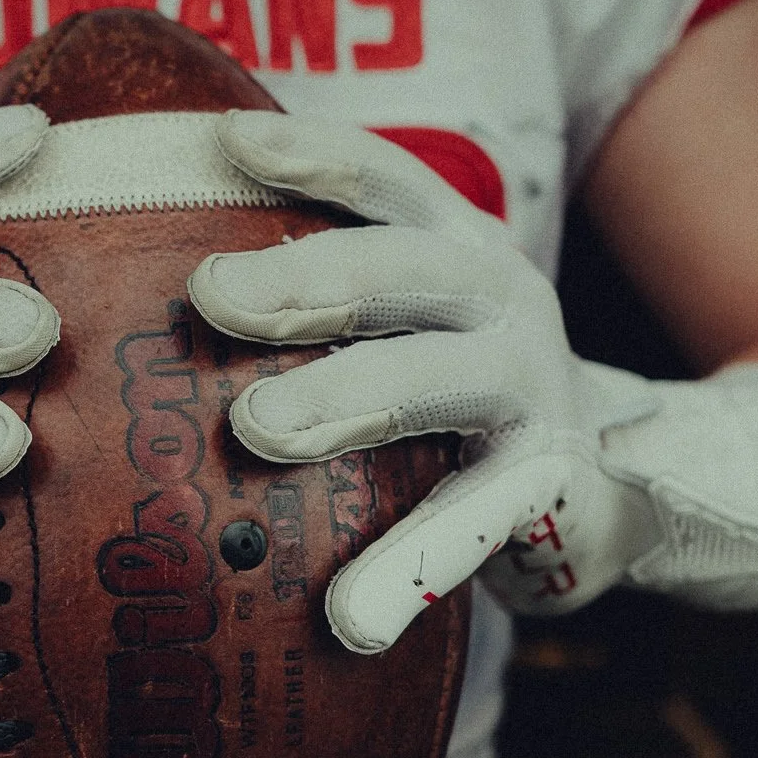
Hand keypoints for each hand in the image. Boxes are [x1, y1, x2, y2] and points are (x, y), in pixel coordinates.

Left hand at [187, 111, 720, 653]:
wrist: (600, 489)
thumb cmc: (452, 393)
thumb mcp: (404, 319)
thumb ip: (318, 293)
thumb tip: (158, 288)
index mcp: (454, 245)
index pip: (385, 180)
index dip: (312, 154)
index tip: (225, 139)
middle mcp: (501, 297)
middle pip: (399, 268)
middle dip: (304, 276)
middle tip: (211, 295)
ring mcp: (531, 390)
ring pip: (433, 379)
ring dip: (346, 398)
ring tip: (258, 427)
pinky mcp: (548, 488)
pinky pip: (475, 521)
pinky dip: (411, 567)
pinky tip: (351, 617)